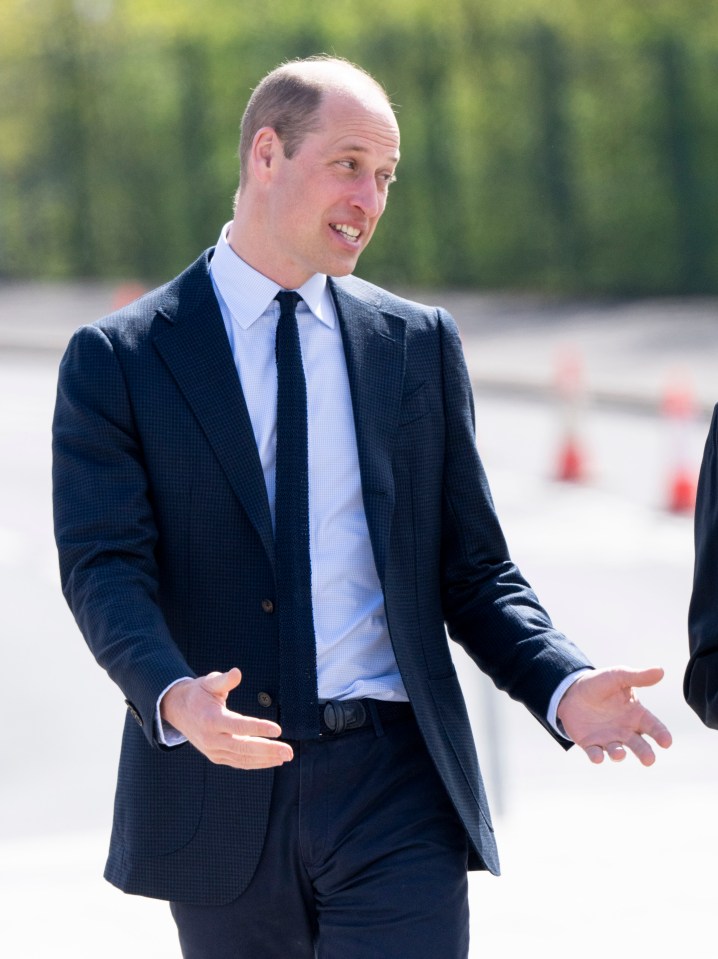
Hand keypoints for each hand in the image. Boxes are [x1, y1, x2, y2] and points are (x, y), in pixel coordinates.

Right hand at [160, 667, 292, 768]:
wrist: (178, 710)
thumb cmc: (199, 693)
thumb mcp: (209, 682)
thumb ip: (224, 680)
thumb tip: (237, 672)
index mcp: (210, 719)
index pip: (238, 726)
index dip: (258, 728)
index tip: (278, 730)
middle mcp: (211, 739)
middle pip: (243, 747)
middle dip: (268, 750)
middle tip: (288, 751)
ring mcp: (213, 751)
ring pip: (243, 758)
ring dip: (266, 759)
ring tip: (285, 756)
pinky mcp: (217, 757)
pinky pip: (239, 762)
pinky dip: (256, 763)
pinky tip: (272, 760)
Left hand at [557, 666, 671, 765]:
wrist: (571, 690)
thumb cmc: (600, 684)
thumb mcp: (619, 676)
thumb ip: (639, 677)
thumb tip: (661, 670)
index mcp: (636, 715)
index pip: (653, 727)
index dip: (661, 734)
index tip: (666, 742)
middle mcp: (625, 731)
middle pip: (638, 745)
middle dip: (644, 753)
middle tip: (649, 760)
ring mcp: (608, 739)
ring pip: (617, 752)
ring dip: (619, 754)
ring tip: (620, 753)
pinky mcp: (590, 744)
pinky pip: (595, 753)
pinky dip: (597, 757)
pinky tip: (598, 757)